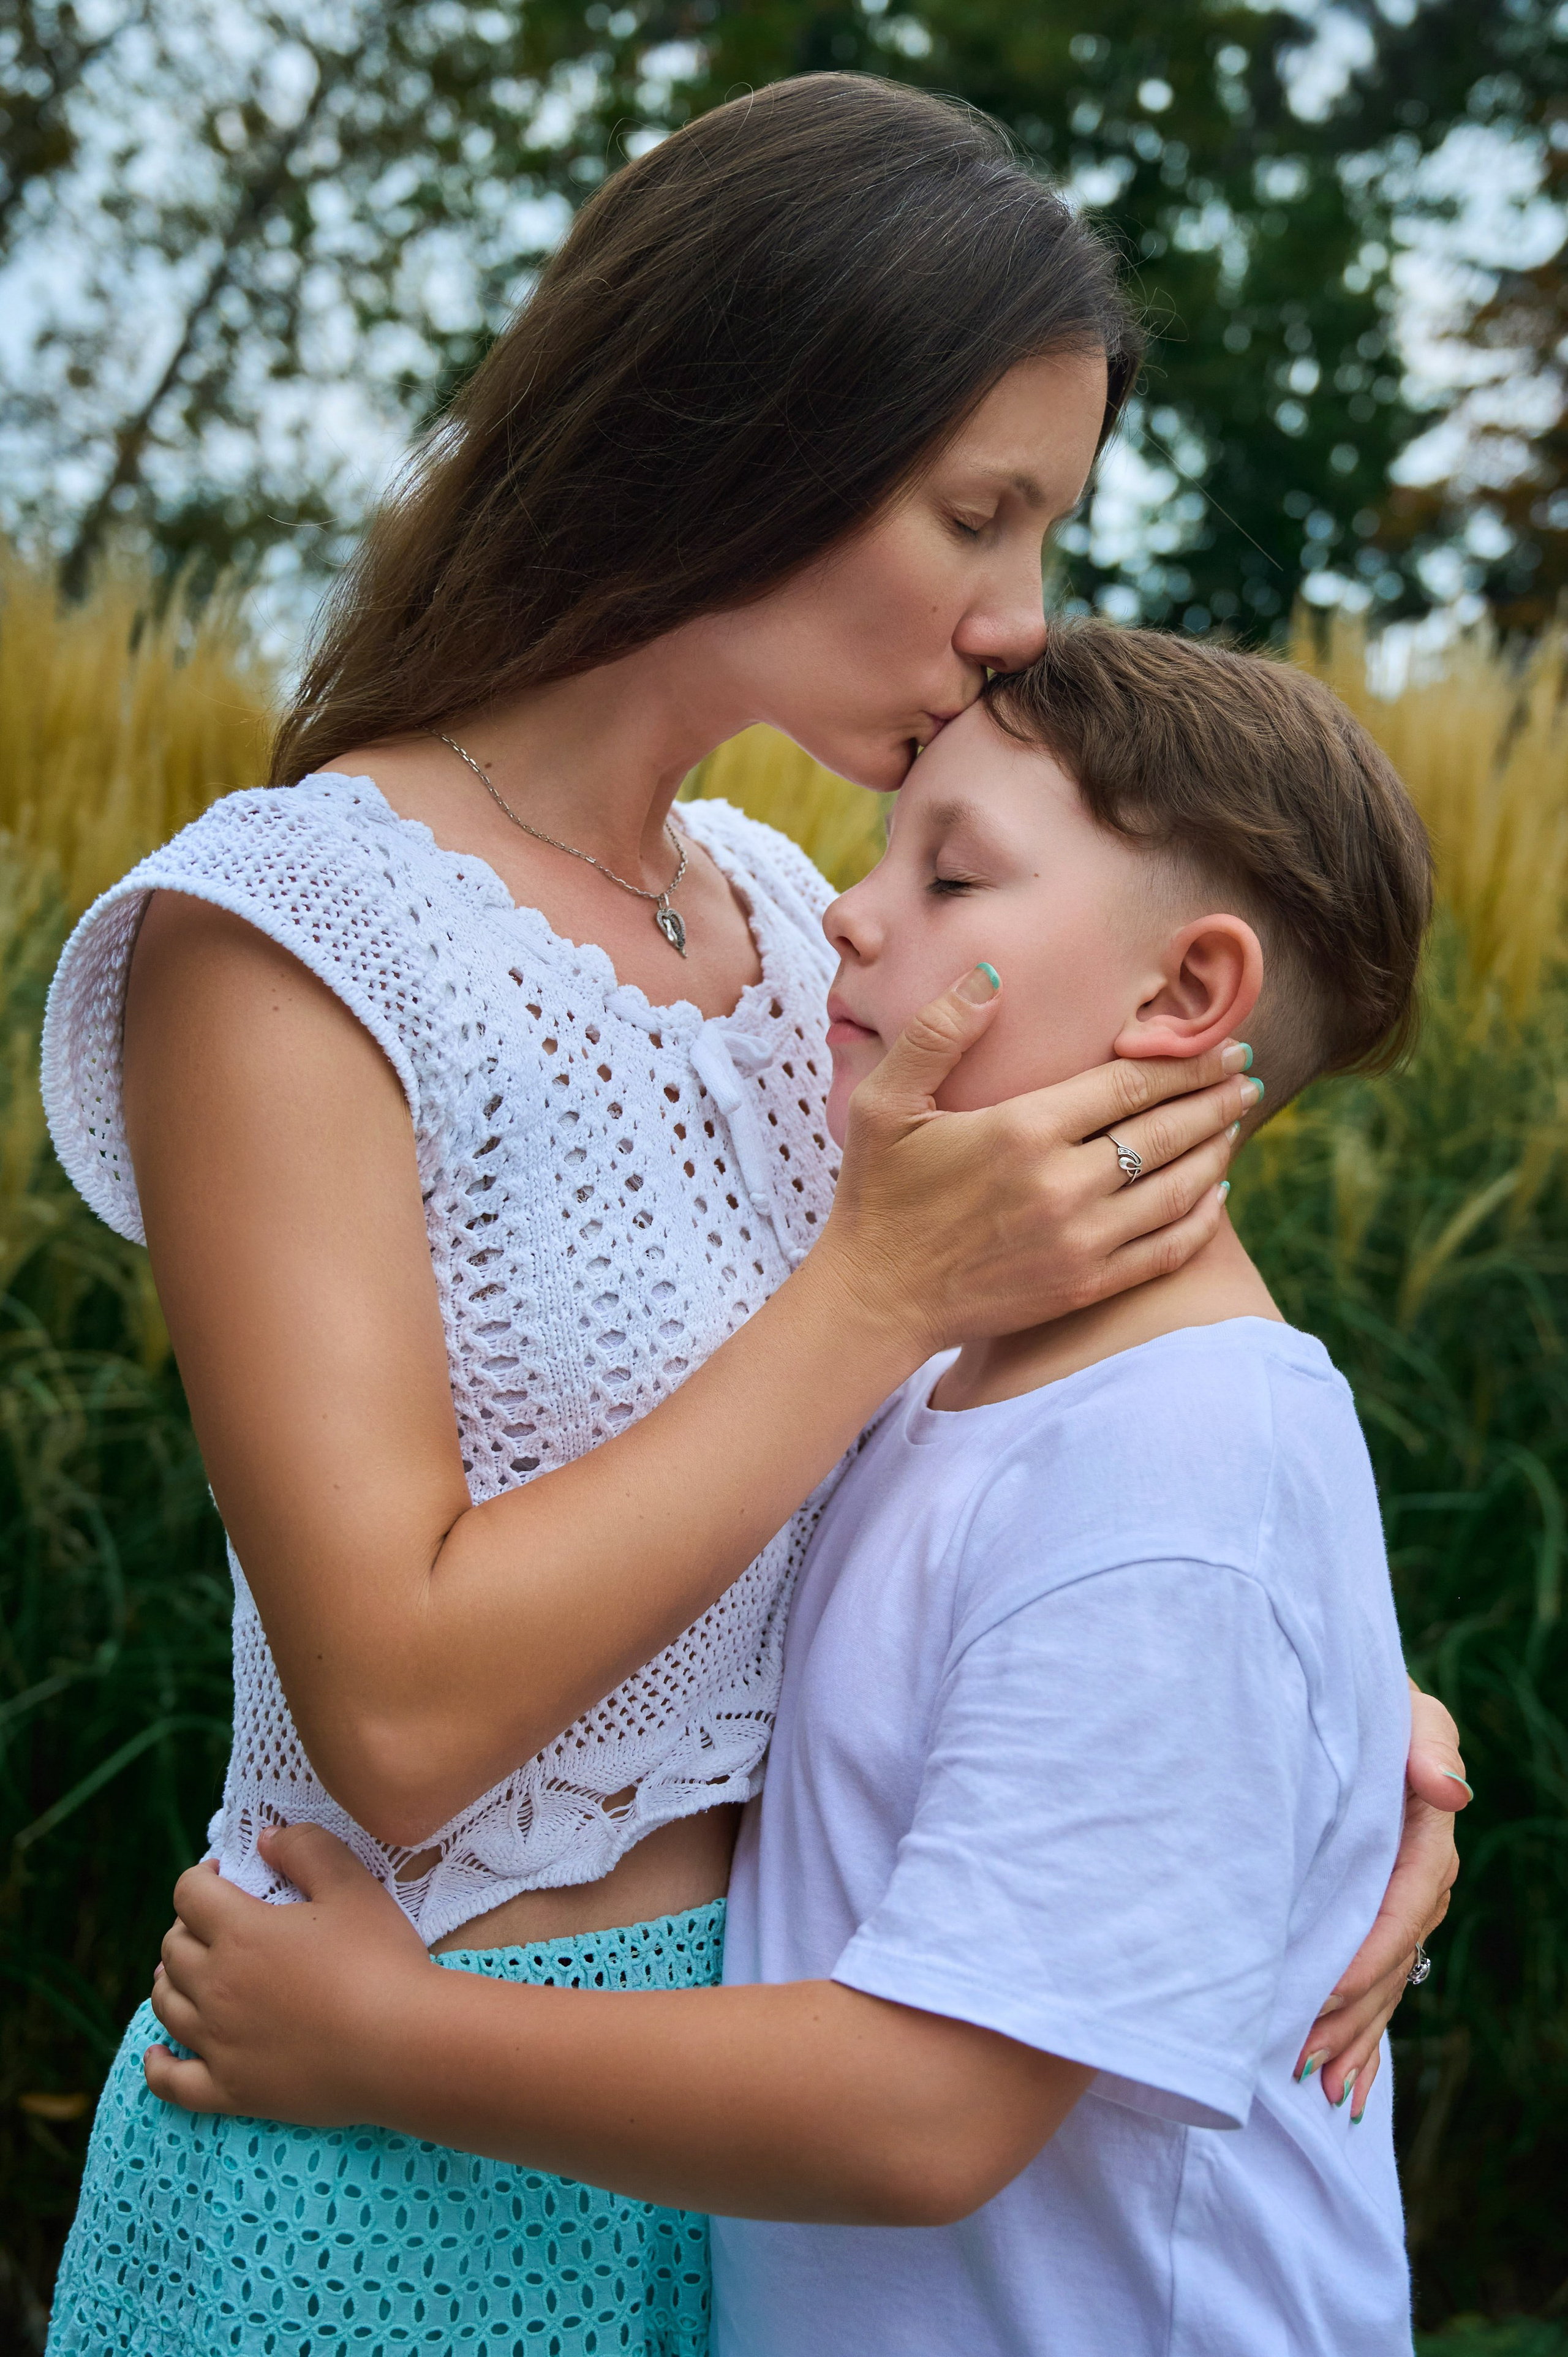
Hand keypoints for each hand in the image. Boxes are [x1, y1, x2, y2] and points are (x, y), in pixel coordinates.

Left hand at [145, 1825, 430, 2123]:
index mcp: (240, 1933)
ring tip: (189, 1971)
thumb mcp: (353, 1885)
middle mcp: (216, 1987)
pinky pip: (172, 2082)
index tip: (222, 1875)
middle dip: (187, 1927)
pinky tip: (157, 2053)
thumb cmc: (381, 1960)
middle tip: (216, 1922)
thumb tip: (266, 1839)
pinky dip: (157, 2065)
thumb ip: (307, 1849)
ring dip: (169, 1981)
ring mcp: (218, 2044)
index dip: (200, 1877)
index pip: (190, 1894)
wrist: (403, 2046)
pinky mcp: (231, 2091)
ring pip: (165, 2006)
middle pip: (172, 1949)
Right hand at [820, 965, 1257, 1357]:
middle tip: (1246, 1073)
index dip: (1184, 1061)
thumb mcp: (882, 1102)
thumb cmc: (877, 1195)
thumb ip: (937, 1033)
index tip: (1220, 1043)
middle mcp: (1062, 1186)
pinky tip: (1215, 1194)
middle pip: (1165, 1131)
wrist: (874, 1299)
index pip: (1129, 1084)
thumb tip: (989, 974)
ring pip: (1177, 1189)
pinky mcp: (1084, 1285)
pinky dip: (1201, 1218)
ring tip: (1235, 1122)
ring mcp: (1079, 1242)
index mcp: (1021, 1130)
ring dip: (1215, 1151)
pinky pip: (1166, 1250)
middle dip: (1215, 1098)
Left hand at [1294, 1680, 1466, 2119]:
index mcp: (1426, 1833)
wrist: (1348, 1702)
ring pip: (1385, 1982)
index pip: (1405, 1904)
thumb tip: (1449, 1790)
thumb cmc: (1370, 1700)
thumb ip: (1426, 1743)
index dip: (1371, 1951)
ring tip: (1316, 2085)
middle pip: (1393, 1958)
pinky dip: (1362, 2036)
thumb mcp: (1402, 1710)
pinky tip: (1343, 2085)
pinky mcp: (1374, 1916)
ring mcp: (1398, 1903)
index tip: (1329, 1989)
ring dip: (1354, 2036)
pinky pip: (1376, 1983)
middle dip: (1353, 2014)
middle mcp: (1419, 1880)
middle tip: (1304, 2059)